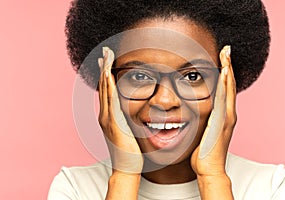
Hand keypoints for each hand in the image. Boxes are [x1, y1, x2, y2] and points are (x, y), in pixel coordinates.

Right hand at [98, 47, 142, 173]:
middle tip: (104, 53)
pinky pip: (110, 100)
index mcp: (109, 117)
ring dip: (104, 73)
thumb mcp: (128, 132)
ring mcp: (107, 119)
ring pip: (105, 91)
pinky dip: (108, 86)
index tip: (106, 62)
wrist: (126, 167)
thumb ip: (129, 121)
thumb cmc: (130, 152)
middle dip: (103, 69)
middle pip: (103, 87)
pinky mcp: (113, 122)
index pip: (107, 92)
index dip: (105, 76)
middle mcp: (105, 116)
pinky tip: (108, 75)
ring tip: (105, 57)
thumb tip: (136, 114)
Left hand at [191, 45, 236, 176]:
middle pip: (229, 85)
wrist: (208, 168)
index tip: (221, 60)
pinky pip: (224, 99)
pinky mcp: (222, 122)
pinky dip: (225, 85)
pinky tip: (224, 72)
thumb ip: (201, 121)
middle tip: (226, 50)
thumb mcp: (202, 132)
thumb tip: (188, 114)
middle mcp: (228, 114)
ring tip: (226, 54)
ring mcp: (226, 117)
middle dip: (228, 66)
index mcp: (223, 116)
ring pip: (228, 89)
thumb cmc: (203, 152)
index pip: (224, 90)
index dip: (224, 74)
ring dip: (228, 70)